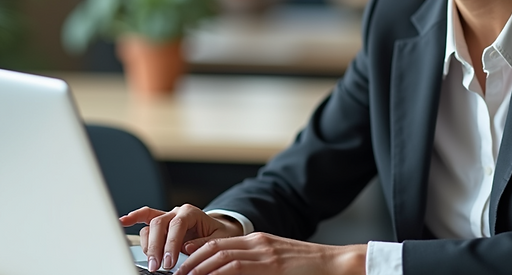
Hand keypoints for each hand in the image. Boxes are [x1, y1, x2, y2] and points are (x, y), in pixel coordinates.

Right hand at [120, 205, 243, 270]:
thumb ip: (204, 243)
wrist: (219, 229)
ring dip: (147, 245)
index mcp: (191, 213)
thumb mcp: (219, 239)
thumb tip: (187, 247)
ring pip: (150, 225)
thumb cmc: (219, 234)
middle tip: (157, 266)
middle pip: (159, 224)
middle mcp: (177, 212)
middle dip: (156, 247)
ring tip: (151, 262)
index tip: (169, 262)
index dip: (171, 244)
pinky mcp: (160, 224)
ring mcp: (167, 216)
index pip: (177, 225)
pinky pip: (145, 218)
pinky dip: (134, 219)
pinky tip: (123, 222)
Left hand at [175, 232, 366, 274]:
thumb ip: (255, 264)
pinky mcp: (271, 264)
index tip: (182, 261)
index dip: (197, 252)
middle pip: (216, 247)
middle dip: (192, 261)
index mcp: (258, 240)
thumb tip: (231, 271)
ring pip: (222, 256)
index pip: (219, 242)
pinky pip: (237, 268)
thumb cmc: (308, 267)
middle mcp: (258, 242)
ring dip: (199, 268)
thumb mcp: (277, 260)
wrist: (335, 263)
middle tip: (176, 273)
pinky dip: (219, 273)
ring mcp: (264, 252)